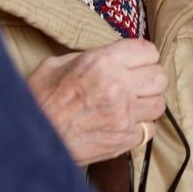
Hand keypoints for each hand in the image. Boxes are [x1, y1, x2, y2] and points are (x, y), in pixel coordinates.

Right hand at [25, 38, 167, 164]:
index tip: (136, 60)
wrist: (32, 141)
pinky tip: (124, 123)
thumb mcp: (56, 65)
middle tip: (136, 82)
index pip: (148, 50)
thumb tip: (110, 56)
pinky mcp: (125, 139)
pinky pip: (149, 129)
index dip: (142, 55)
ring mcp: (124, 115)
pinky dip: (140, 126)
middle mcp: (118, 86)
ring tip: (131, 104)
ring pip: (160, 103)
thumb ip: (88, 57)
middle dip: (150, 78)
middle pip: (160, 76)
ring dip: (148, 103)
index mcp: (102, 62)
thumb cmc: (39, 102)